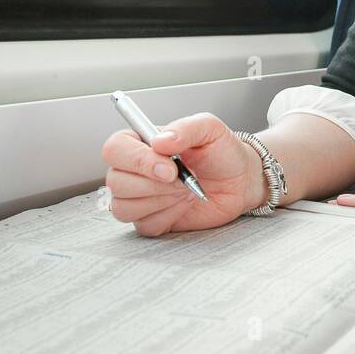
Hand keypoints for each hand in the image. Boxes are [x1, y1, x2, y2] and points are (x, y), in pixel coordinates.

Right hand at [101, 112, 264, 235]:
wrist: (240, 180)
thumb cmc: (221, 152)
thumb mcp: (210, 129)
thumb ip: (185, 128)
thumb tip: (160, 141)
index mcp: (140, 142)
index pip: (115, 149)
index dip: (137, 160)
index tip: (169, 168)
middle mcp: (133, 169)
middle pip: (116, 181)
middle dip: (154, 185)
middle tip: (182, 180)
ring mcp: (139, 196)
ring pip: (124, 207)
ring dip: (160, 201)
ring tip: (185, 190)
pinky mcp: (150, 219)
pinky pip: (144, 225)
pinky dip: (167, 216)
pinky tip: (183, 205)